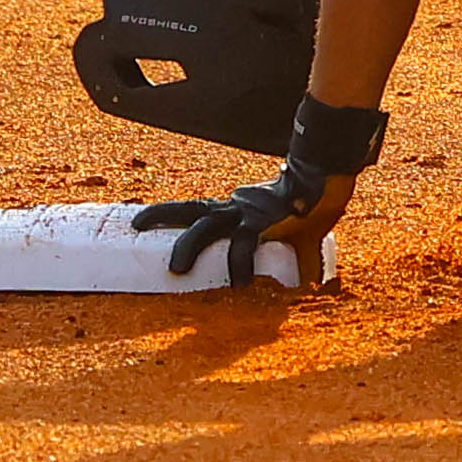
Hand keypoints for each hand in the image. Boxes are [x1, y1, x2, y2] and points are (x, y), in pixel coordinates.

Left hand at [132, 169, 353, 285]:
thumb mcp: (300, 237)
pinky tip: (239, 284)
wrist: (327, 174)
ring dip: (188, 246)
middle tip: (134, 224)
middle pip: (189, 210)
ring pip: (206, 226)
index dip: (172, 218)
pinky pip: (243, 244)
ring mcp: (246, 214)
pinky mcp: (262, 220)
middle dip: (161, 216)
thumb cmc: (312, 203)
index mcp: (237, 210)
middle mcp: (235, 209)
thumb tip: (311, 288)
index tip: (146, 225)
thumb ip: (300, 261)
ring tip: (175, 269)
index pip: (198, 212)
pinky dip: (239, 264)